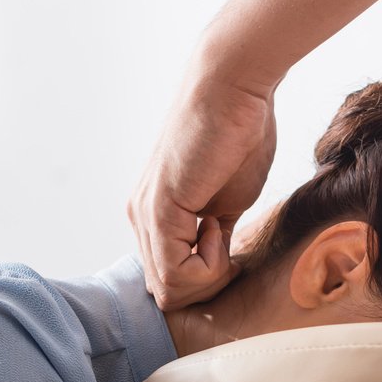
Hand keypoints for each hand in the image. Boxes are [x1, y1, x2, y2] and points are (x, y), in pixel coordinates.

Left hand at [128, 67, 277, 309]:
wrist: (234, 89)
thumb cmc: (240, 135)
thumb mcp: (231, 202)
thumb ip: (217, 235)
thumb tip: (220, 262)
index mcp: (157, 217)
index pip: (171, 281)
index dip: (207, 280)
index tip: (231, 246)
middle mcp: (141, 218)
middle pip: (166, 293)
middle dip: (207, 284)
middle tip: (229, 245)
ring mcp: (145, 215)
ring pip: (170, 290)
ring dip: (210, 274)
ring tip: (222, 229)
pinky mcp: (158, 211)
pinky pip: (177, 273)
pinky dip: (209, 263)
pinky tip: (217, 225)